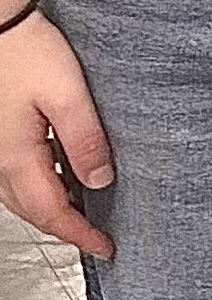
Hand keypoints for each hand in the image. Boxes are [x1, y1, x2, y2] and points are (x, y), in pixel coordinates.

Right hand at [0, 11, 114, 258]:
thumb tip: (101, 179)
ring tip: (86, 214)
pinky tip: (63, 177)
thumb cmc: (28, 51)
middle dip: (66, 229)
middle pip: (34, 211)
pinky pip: (18, 176)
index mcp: (16, 158)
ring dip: (52, 210)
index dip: (80, 235)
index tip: (106, 248)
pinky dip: (41, 188)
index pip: (51, 213)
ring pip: (22, 197)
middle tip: (99, 238)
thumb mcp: (68, 95)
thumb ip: (84, 139)